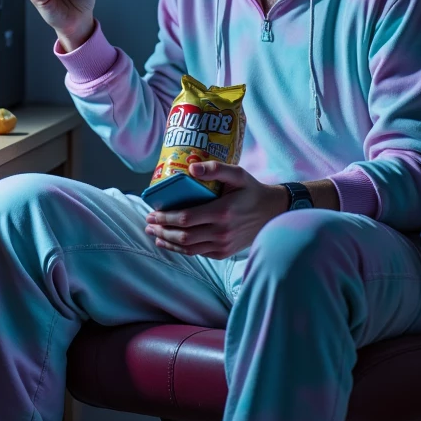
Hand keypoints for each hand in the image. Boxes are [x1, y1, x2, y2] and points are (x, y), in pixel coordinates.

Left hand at [145, 162, 288, 259]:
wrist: (272, 213)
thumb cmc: (252, 190)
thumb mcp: (238, 174)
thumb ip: (215, 169)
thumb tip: (191, 167)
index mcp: (222, 212)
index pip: (185, 218)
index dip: (165, 217)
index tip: (151, 212)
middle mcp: (221, 232)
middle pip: (183, 235)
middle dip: (162, 230)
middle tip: (148, 223)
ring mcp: (222, 245)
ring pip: (188, 248)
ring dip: (168, 242)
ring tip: (154, 234)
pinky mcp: (223, 252)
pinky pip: (198, 253)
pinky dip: (181, 249)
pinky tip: (170, 242)